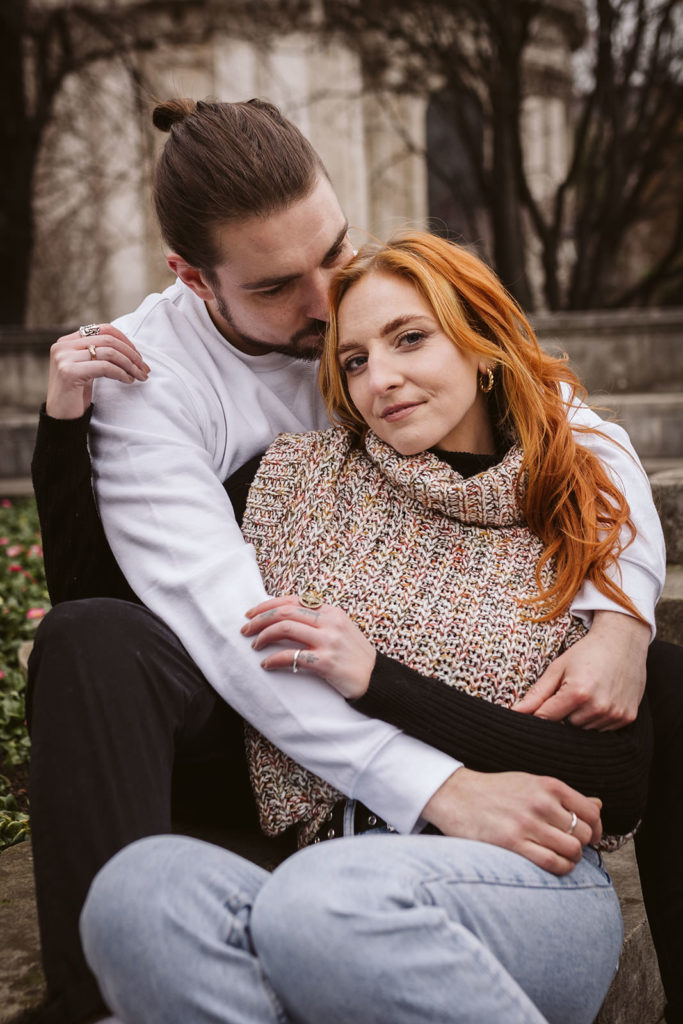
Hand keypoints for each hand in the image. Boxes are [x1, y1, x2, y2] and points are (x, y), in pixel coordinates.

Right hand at [46, 324, 149, 418]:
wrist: (61, 417)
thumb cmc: (76, 393)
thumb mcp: (86, 367)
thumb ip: (98, 353)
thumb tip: (129, 347)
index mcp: (67, 341)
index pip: (103, 329)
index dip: (125, 340)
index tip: (138, 356)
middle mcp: (63, 346)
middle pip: (108, 340)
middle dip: (131, 353)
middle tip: (144, 368)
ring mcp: (64, 358)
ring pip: (109, 352)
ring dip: (129, 364)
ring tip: (139, 376)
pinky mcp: (69, 372)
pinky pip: (104, 367)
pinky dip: (121, 373)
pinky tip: (128, 380)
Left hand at [242, 595, 375, 698]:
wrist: (376, 680)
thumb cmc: (355, 656)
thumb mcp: (341, 629)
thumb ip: (319, 620)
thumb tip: (286, 617)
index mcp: (332, 611)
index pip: (292, 599)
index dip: (267, 605)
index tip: (250, 613)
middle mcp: (330, 621)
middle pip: (285, 611)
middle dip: (260, 619)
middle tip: (245, 630)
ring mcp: (329, 641)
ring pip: (286, 628)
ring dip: (264, 636)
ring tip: (254, 645)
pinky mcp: (326, 661)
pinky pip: (292, 656)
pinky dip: (274, 659)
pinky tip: (266, 664)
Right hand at [422, 768, 602, 875]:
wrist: (455, 794)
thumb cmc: (495, 791)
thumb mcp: (531, 783)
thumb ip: (564, 796)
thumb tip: (599, 805)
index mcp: (548, 785)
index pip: (591, 812)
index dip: (596, 829)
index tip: (589, 837)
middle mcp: (542, 802)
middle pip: (584, 834)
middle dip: (582, 846)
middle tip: (570, 848)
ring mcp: (528, 823)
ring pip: (572, 851)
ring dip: (571, 860)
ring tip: (560, 858)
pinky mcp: (513, 843)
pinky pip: (552, 863)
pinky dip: (560, 869)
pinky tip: (552, 864)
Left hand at [512, 611, 649, 730]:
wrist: (623, 641)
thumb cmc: (586, 652)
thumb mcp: (558, 668)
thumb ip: (537, 693)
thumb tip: (516, 712)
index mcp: (577, 693)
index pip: (546, 718)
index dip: (539, 713)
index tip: (539, 707)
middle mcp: (597, 707)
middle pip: (566, 725)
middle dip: (563, 712)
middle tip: (571, 690)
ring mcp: (614, 714)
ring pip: (584, 730)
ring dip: (581, 717)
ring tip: (587, 693)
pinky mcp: (627, 718)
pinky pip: (603, 730)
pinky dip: (597, 718)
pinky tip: (600, 698)